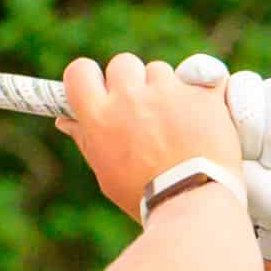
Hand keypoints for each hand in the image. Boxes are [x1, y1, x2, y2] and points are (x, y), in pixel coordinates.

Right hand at [55, 52, 244, 221]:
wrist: (193, 206)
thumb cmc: (144, 196)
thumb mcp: (106, 174)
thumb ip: (87, 140)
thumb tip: (66, 120)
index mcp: (100, 116)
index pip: (80, 71)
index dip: (88, 77)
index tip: (99, 87)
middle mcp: (131, 97)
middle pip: (122, 63)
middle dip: (131, 81)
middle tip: (142, 109)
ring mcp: (169, 92)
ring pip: (161, 71)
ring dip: (165, 89)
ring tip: (176, 124)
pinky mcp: (203, 94)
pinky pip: (202, 77)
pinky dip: (204, 92)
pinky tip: (204, 115)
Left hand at [177, 53, 270, 260]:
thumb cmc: (256, 199)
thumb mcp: (226, 174)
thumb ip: (212, 144)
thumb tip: (199, 116)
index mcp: (219, 111)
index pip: (202, 73)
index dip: (201, 71)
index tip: (206, 79)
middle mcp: (252, 100)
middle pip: (244, 83)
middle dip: (249, 122)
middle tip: (250, 155)